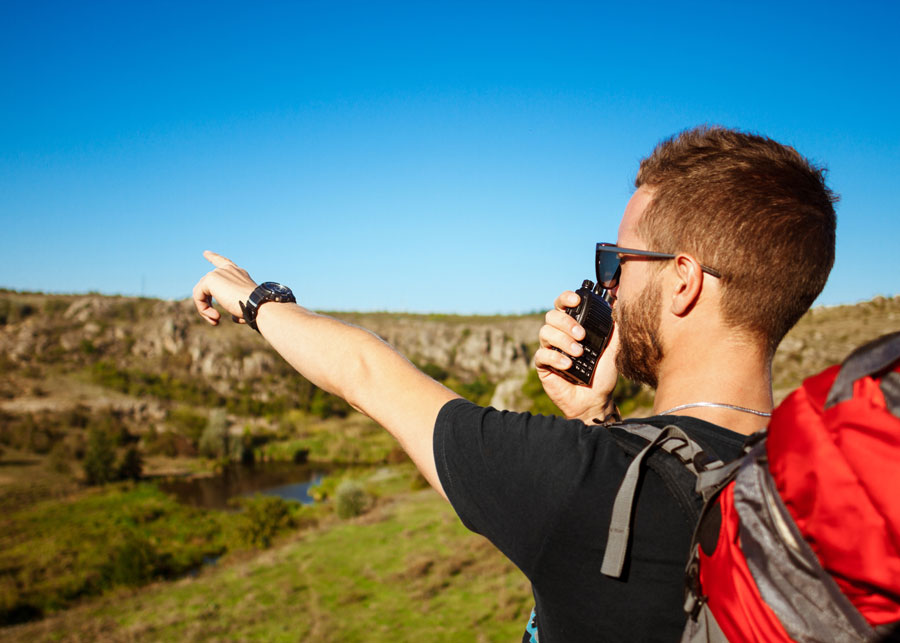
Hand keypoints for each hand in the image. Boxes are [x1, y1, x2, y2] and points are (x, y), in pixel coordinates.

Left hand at [192, 251, 258, 325]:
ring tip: (216, 319)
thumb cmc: (255, 308)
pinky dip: (203, 308)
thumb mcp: (245, 306)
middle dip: (207, 304)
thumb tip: (234, 316)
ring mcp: (218, 273)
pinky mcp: (211, 279)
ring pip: (201, 292)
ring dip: (205, 309)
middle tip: (216, 319)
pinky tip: (215, 316)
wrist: (257, 304)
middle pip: (207, 285)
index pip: (224, 262)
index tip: (205, 253)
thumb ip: (237, 307)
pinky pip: (198, 296)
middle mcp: (227, 270)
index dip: (213, 257)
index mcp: (238, 273)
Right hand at [534, 290, 620, 421]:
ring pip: (545, 332)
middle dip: (567, 323)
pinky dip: (556, 357)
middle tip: (582, 335)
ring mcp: (549, 349)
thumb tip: (619, 302)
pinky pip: (542, 354)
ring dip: (563, 340)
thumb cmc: (603, 373)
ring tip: (579, 353)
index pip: (562, 305)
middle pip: (551, 316)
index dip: (565, 298)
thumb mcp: (613, 347)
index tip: (576, 300)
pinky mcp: (543, 366)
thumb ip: (614, 325)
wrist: (596, 399)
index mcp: (572, 326)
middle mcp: (559, 334)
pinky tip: (568, 365)